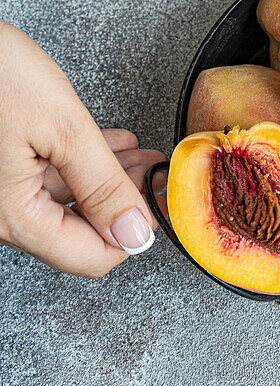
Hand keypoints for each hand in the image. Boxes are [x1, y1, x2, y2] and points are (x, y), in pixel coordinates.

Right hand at [0, 21, 164, 276]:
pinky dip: (80, 167)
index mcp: (12, 217)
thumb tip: (135, 233)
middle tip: (158, 173)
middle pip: (80, 233)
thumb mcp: (62, 127)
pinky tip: (108, 147)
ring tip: (141, 156)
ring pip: (65, 206)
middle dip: (125, 201)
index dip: (134, 232)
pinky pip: (43, 183)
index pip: (90, 258)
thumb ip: (103, 184)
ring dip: (108, 181)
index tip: (159, 200)